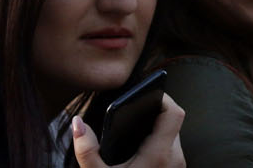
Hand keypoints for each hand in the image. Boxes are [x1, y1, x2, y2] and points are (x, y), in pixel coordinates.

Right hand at [71, 94, 185, 167]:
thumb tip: (77, 124)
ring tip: (133, 130)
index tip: (145, 93)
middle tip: (132, 111)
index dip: (163, 97)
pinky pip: (170, 153)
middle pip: (172, 124)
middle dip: (153, 115)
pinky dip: (157, 147)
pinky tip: (138, 151)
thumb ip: (86, 151)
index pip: (174, 112)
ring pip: (172, 139)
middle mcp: (174, 160)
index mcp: (160, 155)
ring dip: (155, 132)